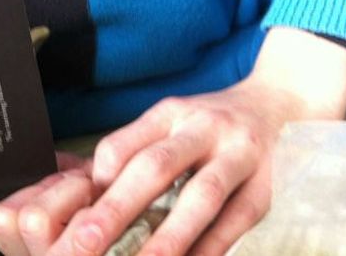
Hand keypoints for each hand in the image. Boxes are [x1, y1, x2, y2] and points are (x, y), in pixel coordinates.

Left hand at [0, 28, 345, 255]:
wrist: (272, 104)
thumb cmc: (203, 123)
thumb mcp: (166, 121)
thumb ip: (131, 149)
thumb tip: (83, 185)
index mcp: (168, 112)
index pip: (122, 145)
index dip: (96, 181)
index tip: (73, 214)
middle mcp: (202, 127)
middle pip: (155, 167)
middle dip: (119, 208)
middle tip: (87, 241)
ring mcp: (238, 154)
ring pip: (202, 196)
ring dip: (170, 236)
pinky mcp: (265, 185)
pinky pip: (237, 221)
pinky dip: (212, 246)